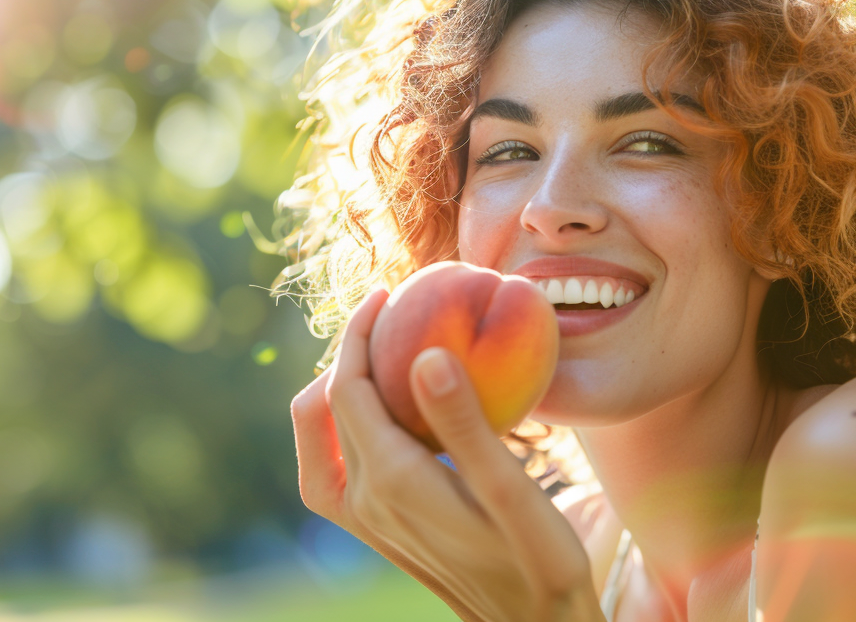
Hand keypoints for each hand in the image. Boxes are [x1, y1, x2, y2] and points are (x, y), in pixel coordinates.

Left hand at [291, 288, 602, 621]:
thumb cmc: (538, 563)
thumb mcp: (514, 493)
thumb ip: (467, 426)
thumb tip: (425, 355)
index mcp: (391, 482)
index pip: (346, 389)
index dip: (358, 333)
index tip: (387, 293)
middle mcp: (364, 501)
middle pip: (324, 407)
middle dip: (347, 352)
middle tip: (389, 313)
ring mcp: (364, 520)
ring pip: (317, 439)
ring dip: (336, 389)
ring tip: (380, 354)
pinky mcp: (376, 529)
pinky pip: (333, 465)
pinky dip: (344, 424)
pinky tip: (389, 409)